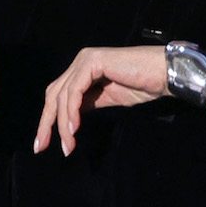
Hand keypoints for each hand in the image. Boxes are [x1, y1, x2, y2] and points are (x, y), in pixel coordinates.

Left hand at [34, 46, 166, 156]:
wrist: (163, 74)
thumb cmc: (142, 85)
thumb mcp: (108, 99)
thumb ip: (88, 104)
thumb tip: (69, 120)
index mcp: (82, 70)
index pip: (58, 95)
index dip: (49, 119)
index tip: (43, 143)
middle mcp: (80, 62)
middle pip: (53, 94)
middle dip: (46, 122)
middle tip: (42, 146)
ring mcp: (85, 60)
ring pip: (63, 95)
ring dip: (62, 123)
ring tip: (68, 144)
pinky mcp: (93, 62)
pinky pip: (75, 90)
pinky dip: (71, 110)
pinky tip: (73, 128)